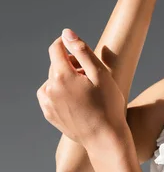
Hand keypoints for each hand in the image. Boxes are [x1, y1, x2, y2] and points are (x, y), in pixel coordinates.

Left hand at [36, 28, 127, 150]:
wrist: (105, 138)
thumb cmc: (108, 105)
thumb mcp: (100, 74)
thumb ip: (82, 50)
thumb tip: (67, 33)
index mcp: (62, 76)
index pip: (56, 48)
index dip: (66, 42)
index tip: (76, 45)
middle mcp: (50, 88)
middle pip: (56, 65)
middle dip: (70, 63)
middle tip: (90, 73)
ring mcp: (48, 103)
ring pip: (52, 80)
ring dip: (65, 78)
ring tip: (85, 88)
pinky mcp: (50, 114)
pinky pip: (50, 96)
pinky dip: (59, 92)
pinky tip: (76, 98)